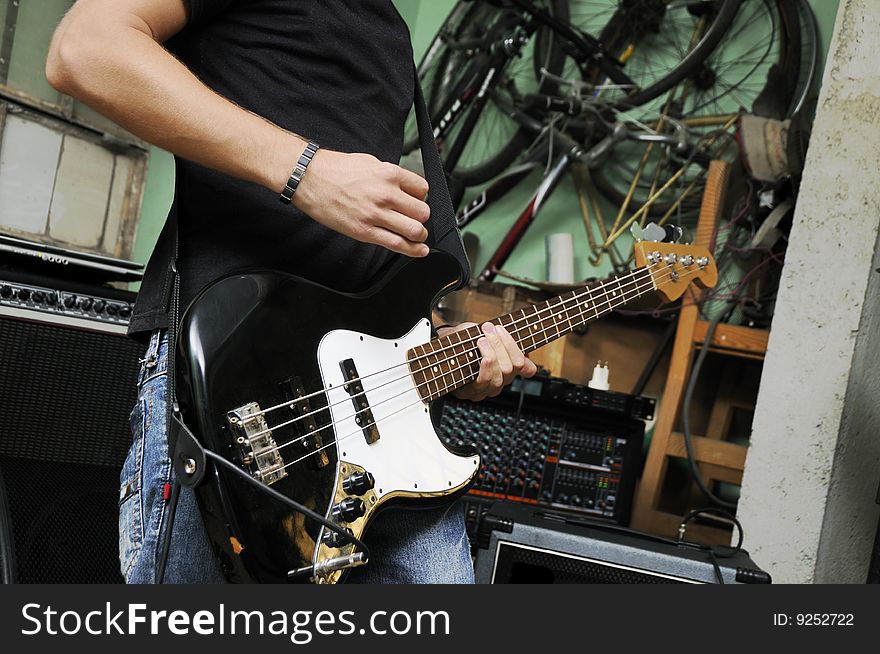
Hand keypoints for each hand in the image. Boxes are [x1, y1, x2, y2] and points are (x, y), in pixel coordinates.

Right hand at [293, 149, 430, 257]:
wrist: (309, 178)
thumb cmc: (334, 169)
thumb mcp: (369, 162)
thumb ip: (389, 176)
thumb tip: (404, 187)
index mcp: (389, 174)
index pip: (422, 189)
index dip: (421, 197)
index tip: (416, 201)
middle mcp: (386, 194)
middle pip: (422, 212)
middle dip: (422, 217)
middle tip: (416, 219)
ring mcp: (376, 214)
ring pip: (415, 230)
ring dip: (419, 235)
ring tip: (416, 235)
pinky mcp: (365, 231)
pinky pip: (397, 244)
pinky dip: (412, 250)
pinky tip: (418, 251)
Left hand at [438, 322, 537, 400]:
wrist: (437, 345)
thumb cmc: (463, 342)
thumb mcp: (488, 341)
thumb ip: (509, 352)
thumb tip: (531, 370)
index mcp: (504, 373)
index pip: (519, 364)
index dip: (512, 345)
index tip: (499, 328)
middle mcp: (494, 385)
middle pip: (509, 369)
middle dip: (500, 345)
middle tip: (488, 329)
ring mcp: (481, 391)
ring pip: (498, 377)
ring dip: (492, 354)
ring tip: (482, 339)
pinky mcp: (466, 393)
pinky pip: (482, 383)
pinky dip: (485, 368)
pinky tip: (483, 356)